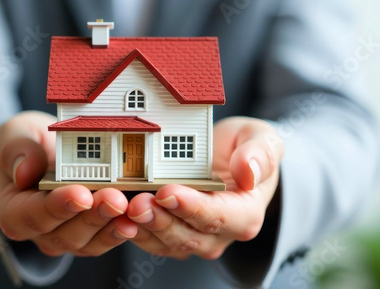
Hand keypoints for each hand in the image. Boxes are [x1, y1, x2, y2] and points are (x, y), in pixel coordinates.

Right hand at [0, 111, 136, 256]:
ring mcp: (67, 237)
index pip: (33, 216)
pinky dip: (122, 229)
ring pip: (89, 242)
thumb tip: (23, 172)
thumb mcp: (15, 134)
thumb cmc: (28, 144)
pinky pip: (106, 239)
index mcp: (15, 211)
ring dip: (111, 226)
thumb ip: (15, 149)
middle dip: (93, 216)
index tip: (81, 194)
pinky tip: (138, 216)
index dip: (58, 207)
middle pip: (65, 234)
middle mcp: (41, 232)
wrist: (47, 153)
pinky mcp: (91, 236)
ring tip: (131, 207)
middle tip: (115, 198)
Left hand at [127, 117, 283, 258]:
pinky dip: (135, 229)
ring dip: (144, 228)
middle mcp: (220, 232)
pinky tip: (118, 214)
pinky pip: (152, 239)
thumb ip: (260, 153)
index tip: (168, 192)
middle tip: (138, 202)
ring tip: (124, 208)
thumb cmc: (246, 148)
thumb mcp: (262, 139)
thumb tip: (249, 171)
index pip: (218, 217)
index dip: (192, 207)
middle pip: (187, 234)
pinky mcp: (173, 234)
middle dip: (160, 220)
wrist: (231, 159)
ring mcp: (195, 237)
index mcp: (245, 213)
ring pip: (166, 242)